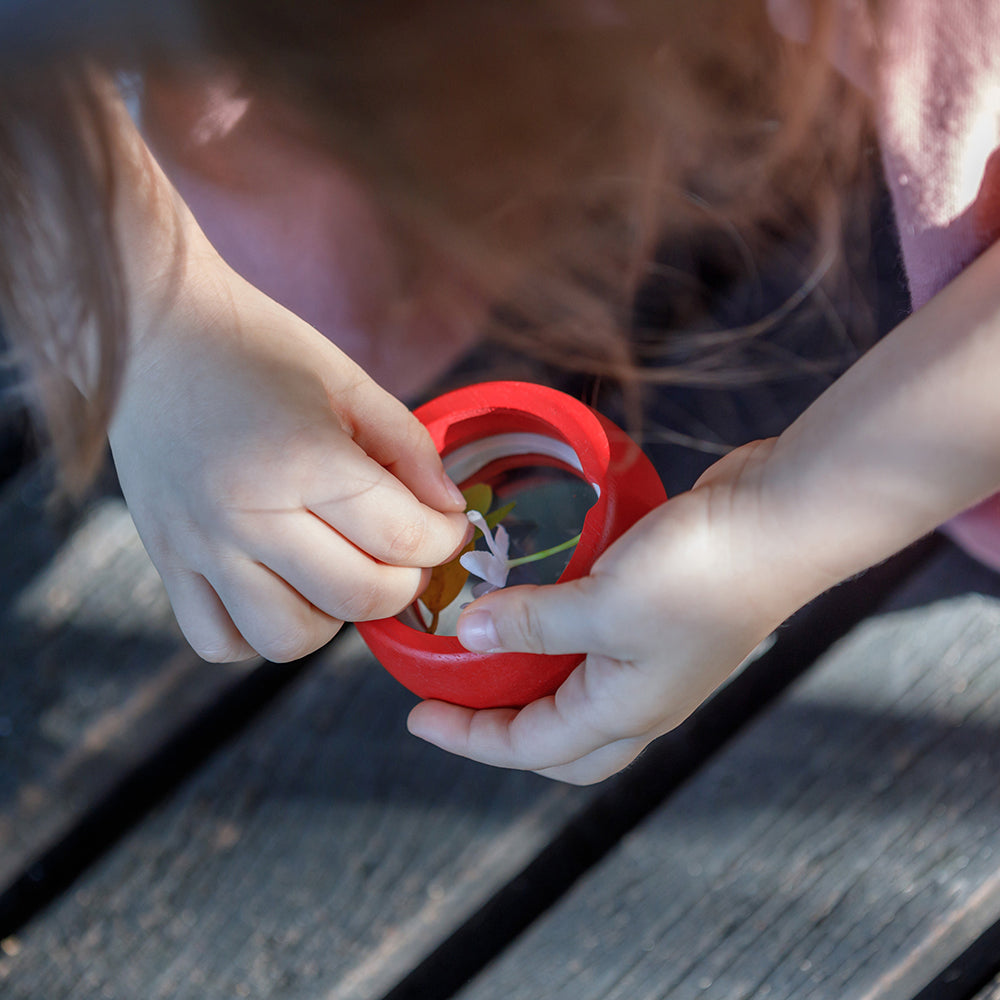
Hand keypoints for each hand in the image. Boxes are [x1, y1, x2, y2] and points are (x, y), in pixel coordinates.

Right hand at [110, 255, 468, 662]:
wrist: (151, 334)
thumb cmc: (257, 349)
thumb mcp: (350, 382)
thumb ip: (410, 449)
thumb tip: (450, 513)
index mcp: (301, 458)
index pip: (402, 537)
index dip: (445, 539)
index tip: (447, 525)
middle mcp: (245, 514)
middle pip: (357, 598)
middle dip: (405, 583)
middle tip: (406, 552)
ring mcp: (198, 547)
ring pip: (288, 640)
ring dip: (333, 617)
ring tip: (338, 572)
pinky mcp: (164, 562)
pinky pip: (220, 642)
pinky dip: (260, 632)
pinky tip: (280, 588)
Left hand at [407, 440, 816, 783]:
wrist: (784, 520)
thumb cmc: (701, 571)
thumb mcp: (602, 602)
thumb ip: (533, 623)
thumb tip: (470, 635)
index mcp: (626, 712)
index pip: (529, 748)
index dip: (468, 739)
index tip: (418, 715)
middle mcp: (642, 699)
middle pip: (560, 743)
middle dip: (502, 731)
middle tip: (454, 699)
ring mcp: (658, 661)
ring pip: (579, 696)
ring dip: (531, 684)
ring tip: (488, 652)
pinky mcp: (666, 620)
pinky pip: (598, 648)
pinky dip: (560, 640)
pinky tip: (541, 603)